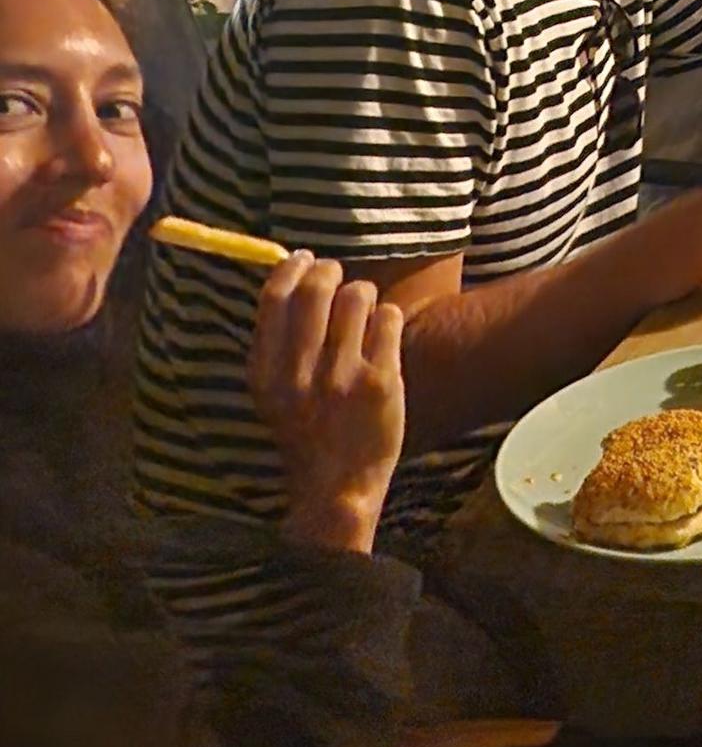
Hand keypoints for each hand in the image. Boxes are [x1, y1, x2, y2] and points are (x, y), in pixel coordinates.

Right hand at [248, 252, 405, 554]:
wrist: (337, 487)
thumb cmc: (307, 431)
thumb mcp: (273, 393)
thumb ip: (278, 343)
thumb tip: (290, 276)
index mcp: (267, 373)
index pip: (275, 297)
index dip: (292, 267)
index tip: (304, 259)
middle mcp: (301, 373)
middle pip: (317, 287)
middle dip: (331, 271)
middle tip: (338, 276)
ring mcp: (342, 376)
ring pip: (358, 295)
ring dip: (364, 295)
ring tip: (364, 314)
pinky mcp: (381, 381)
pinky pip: (389, 317)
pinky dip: (388, 318)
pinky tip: (384, 335)